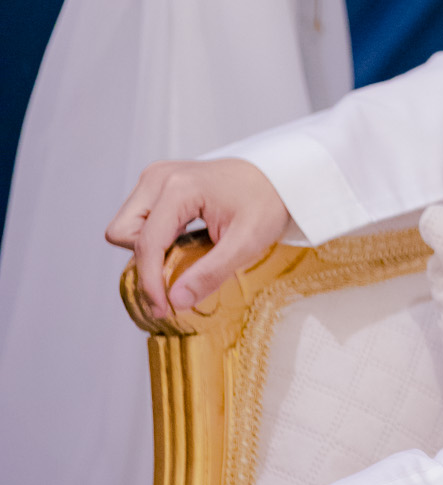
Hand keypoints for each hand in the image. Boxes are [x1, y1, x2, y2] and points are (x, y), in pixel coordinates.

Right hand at [106, 159, 289, 316]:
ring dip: (146, 249)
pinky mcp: (158, 183)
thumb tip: (176, 300)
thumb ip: (211, 272)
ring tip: (183, 256)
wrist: (277, 176)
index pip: (146, 243)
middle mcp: (159, 177)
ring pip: (125, 226)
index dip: (150, 282)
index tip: (163, 308)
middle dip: (143, 260)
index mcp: (178, 187)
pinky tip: (180, 244)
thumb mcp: (247, 242)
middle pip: (122, 232)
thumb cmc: (267, 202)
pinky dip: (152, 238)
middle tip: (176, 274)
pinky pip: (137, 219)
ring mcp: (156, 177)